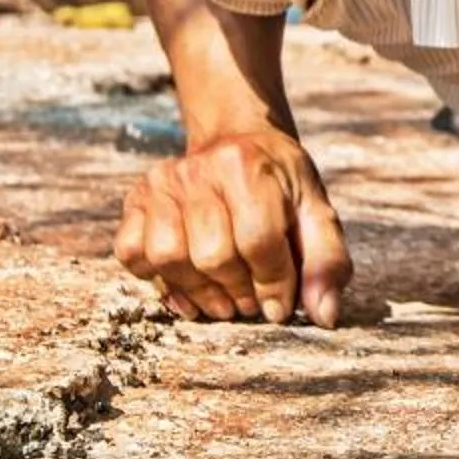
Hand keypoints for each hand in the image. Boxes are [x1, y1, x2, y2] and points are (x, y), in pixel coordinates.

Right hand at [114, 127, 351, 325]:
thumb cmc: (280, 186)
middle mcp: (199, 170)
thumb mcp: (316, 213)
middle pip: (212, 255)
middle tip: (251, 302)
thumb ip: (326, 262)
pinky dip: (157, 279)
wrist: (238, 141)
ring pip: (168, 258)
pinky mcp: (136, 199)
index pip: (258, 241)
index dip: (272, 286)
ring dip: (198, 292)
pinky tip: (187, 284)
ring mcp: (162, 184)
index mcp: (249, 167)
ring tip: (222, 299)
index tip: (279, 307)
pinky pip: (132, 252)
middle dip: (238, 292)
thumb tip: (324, 316)